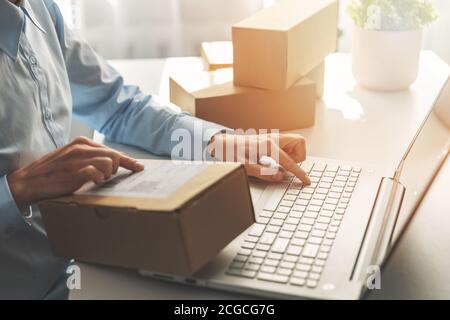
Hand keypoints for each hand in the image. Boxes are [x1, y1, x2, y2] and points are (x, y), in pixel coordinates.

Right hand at [7, 137, 143, 208]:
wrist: (29, 181)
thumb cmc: (53, 171)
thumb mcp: (72, 158)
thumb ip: (91, 157)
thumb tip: (112, 162)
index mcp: (82, 143)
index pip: (112, 150)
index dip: (128, 160)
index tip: (139, 167)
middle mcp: (82, 148)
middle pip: (114, 155)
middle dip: (117, 169)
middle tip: (107, 178)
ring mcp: (78, 159)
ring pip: (109, 163)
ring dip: (107, 175)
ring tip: (98, 180)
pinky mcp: (75, 171)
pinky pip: (97, 173)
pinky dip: (98, 179)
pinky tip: (92, 182)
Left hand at [207, 132, 310, 183]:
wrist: (224, 143)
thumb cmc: (232, 153)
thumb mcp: (244, 166)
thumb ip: (263, 173)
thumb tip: (280, 177)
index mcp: (268, 145)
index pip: (290, 160)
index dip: (299, 172)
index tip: (306, 180)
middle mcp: (273, 138)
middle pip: (300, 142)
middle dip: (298, 156)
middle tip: (286, 166)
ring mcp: (273, 137)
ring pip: (295, 143)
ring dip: (292, 154)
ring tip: (278, 163)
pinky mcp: (271, 139)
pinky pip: (287, 145)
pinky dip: (286, 153)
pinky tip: (274, 159)